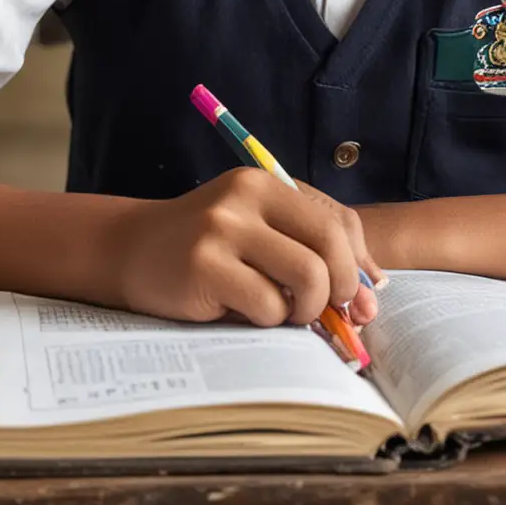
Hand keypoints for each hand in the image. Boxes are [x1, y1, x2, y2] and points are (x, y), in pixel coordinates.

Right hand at [106, 169, 382, 327]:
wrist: (132, 249)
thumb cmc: (209, 247)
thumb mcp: (260, 232)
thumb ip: (314, 252)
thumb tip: (373, 298)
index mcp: (267, 183)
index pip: (337, 223)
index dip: (357, 267)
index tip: (356, 299)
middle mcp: (247, 198)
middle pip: (329, 247)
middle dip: (340, 290)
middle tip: (324, 312)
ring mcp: (223, 230)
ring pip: (306, 277)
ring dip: (305, 310)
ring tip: (283, 313)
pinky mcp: (204, 266)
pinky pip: (267, 305)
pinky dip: (268, 321)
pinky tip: (242, 311)